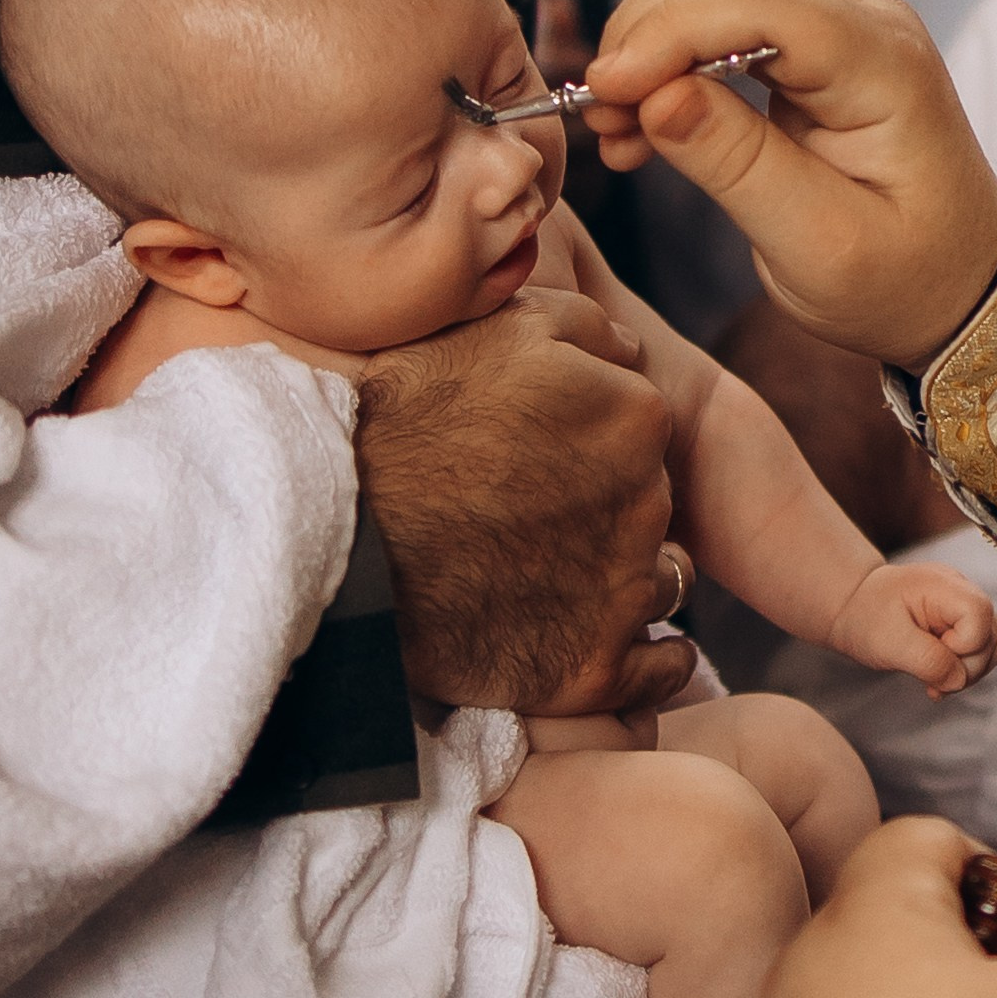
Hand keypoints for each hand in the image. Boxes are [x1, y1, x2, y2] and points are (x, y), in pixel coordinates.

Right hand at [355, 288, 699, 716]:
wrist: (334, 531)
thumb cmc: (406, 421)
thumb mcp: (493, 329)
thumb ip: (584, 325)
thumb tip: (630, 350)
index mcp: (635, 418)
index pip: (642, 429)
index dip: (591, 441)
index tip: (542, 456)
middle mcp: (648, 505)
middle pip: (651, 504)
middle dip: (608, 507)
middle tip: (532, 516)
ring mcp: (622, 594)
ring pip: (660, 581)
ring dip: (626, 579)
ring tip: (552, 577)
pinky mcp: (593, 671)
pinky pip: (662, 670)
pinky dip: (650, 662)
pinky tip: (612, 642)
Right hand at [585, 0, 996, 370]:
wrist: (959, 287)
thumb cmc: (905, 281)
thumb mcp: (820, 247)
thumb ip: (738, 166)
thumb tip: (657, 97)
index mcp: (883, 64)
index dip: (669, 31)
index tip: (607, 90)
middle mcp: (866, 21)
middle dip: (646, 33)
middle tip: (600, 117)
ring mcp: (842, 23)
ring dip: (651, 42)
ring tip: (618, 127)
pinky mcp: (814, 44)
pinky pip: (724, 15)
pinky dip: (671, 57)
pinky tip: (645, 122)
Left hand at [828, 561, 996, 698]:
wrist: (853, 608)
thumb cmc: (865, 618)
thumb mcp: (889, 643)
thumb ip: (928, 660)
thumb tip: (959, 679)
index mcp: (943, 585)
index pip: (979, 615)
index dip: (963, 645)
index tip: (931, 650)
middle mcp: (961, 590)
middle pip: (993, 635)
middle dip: (966, 666)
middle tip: (929, 677)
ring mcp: (963, 605)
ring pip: (993, 644)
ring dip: (968, 671)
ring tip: (935, 680)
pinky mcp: (961, 621)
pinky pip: (980, 649)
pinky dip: (963, 668)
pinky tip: (938, 676)